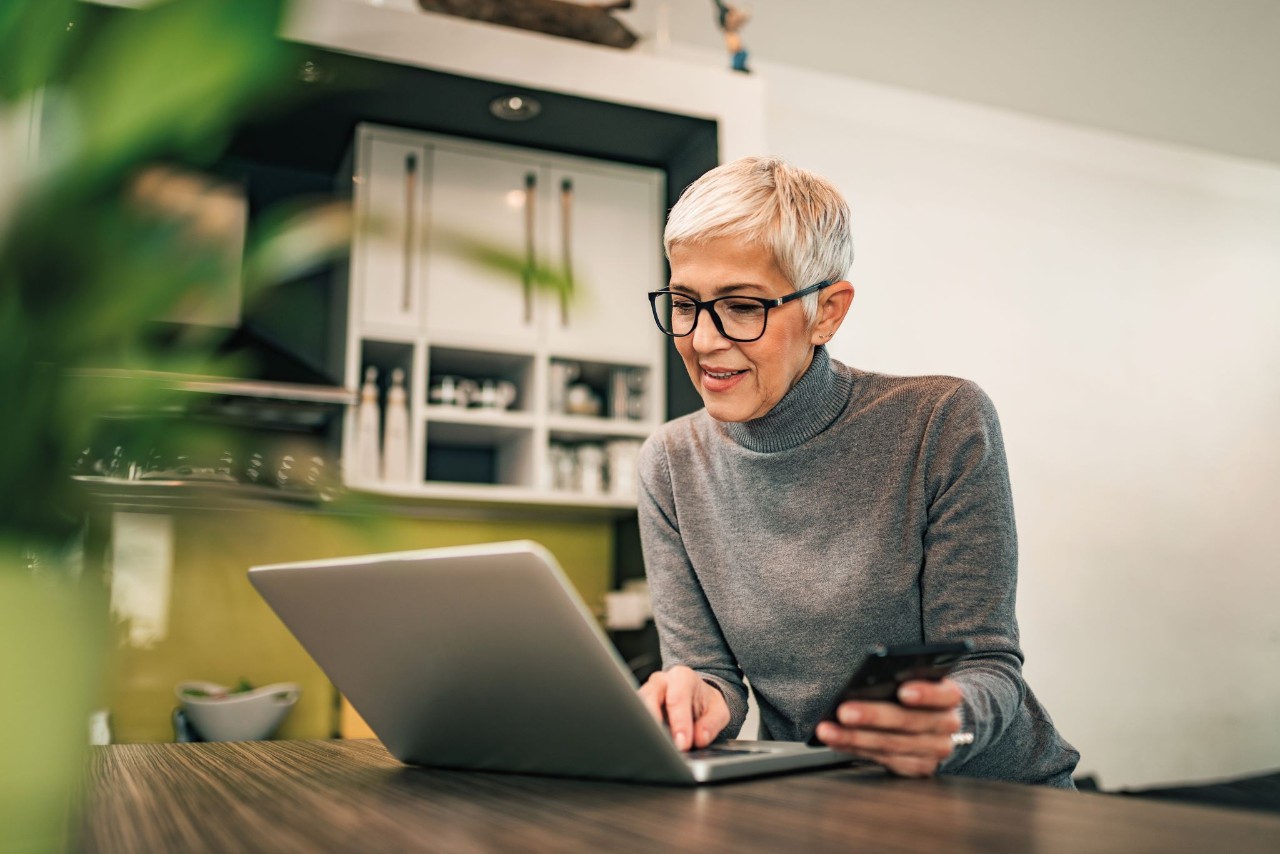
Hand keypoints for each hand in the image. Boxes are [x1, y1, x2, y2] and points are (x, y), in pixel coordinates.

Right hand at [637, 665, 729, 750]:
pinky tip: (648, 746)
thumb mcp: (718, 711)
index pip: (677, 698)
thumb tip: (700, 739)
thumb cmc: (705, 703)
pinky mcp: (637, 706)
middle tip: (663, 747)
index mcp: (682, 677)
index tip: (683, 743)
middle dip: (654, 724)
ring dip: (644, 729)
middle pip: (648, 698)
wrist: (696, 697)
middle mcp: (660, 681)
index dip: (679, 722)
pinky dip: (640, 732)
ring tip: (654, 748)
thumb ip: (712, 724)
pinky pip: (634, 718)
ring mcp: (645, 693)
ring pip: (636, 707)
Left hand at [814, 678, 964, 777]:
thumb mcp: (916, 680)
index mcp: (950, 696)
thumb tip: (863, 682)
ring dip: (855, 737)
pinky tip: (835, 740)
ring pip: (891, 745)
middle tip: (844, 711)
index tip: (903, 690)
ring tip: (828, 729)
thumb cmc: (918, 695)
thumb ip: (898, 680)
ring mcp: (934, 750)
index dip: (925, 693)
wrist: (938, 723)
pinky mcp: (918, 768)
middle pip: (909, 722)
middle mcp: (947, 725)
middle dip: (873, 716)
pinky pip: (883, 759)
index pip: (944, 694)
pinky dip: (854, 748)